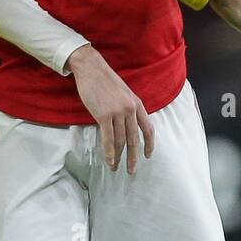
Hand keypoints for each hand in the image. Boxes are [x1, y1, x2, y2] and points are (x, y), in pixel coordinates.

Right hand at [65, 45, 154, 173]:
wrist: (91, 69)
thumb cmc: (104, 80)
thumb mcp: (123, 93)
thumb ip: (127, 108)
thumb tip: (125, 125)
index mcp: (137, 104)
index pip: (148, 129)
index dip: (149, 144)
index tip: (147, 156)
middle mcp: (130, 110)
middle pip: (134, 139)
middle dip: (133, 157)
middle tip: (131, 171)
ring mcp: (118, 112)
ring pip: (120, 141)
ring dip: (119, 157)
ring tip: (115, 168)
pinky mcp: (104, 115)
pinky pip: (108, 138)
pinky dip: (109, 152)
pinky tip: (109, 161)